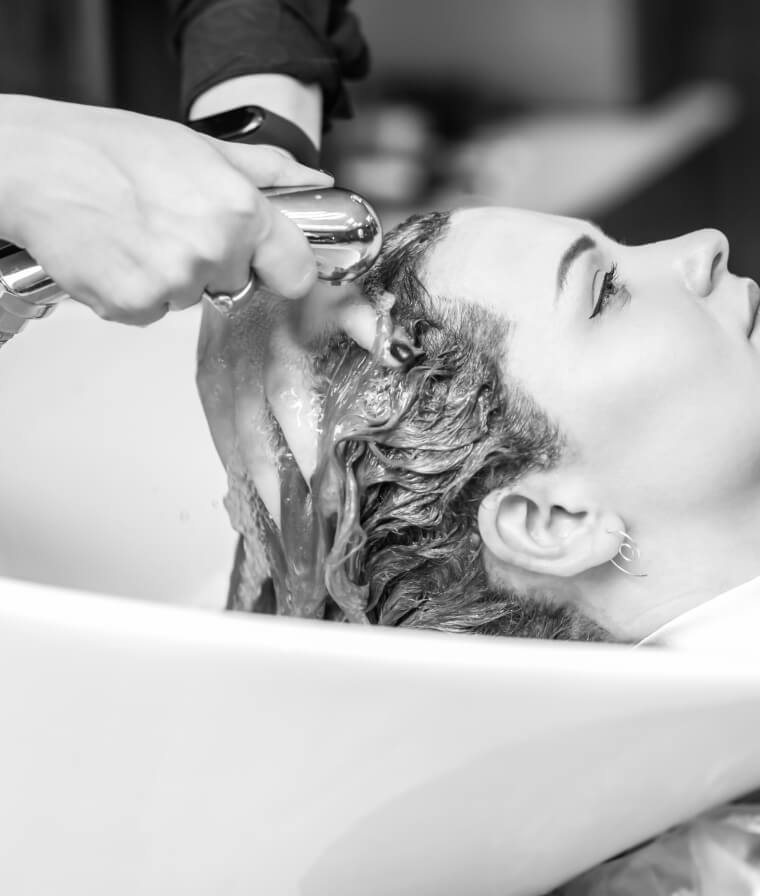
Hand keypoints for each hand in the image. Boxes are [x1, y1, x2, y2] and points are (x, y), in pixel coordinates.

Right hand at [0, 95, 331, 324]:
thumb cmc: (108, 149)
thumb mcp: (199, 146)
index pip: (297, 270)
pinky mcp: (136, 306)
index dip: (283, 267)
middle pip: (237, 284)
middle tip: (174, 225)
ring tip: (138, 234)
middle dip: (214, 264)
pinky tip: (119, 255)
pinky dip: (137, 292)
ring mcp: (174, 283)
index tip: (270, 264)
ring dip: (172, 278)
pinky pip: (153, 312)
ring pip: (192, 299)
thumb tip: (314, 181)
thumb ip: (267, 170)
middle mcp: (213, 250)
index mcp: (240, 209)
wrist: (35, 166)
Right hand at [196, 282, 393, 526]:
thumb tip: (396, 354)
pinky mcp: (206, 375)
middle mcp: (244, 358)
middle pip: (254, 433)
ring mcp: (219, 370)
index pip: (290, 401)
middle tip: (300, 531)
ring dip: (252, 485)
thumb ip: (369, 322)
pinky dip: (231, 466)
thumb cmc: (305, 275)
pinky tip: (245, 497)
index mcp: (281, 338)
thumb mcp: (344, 289)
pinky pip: (215, 429)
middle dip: (276, 486)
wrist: (248, 250)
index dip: (303, 446)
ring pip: (231, 438)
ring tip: (275, 530)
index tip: (324, 488)